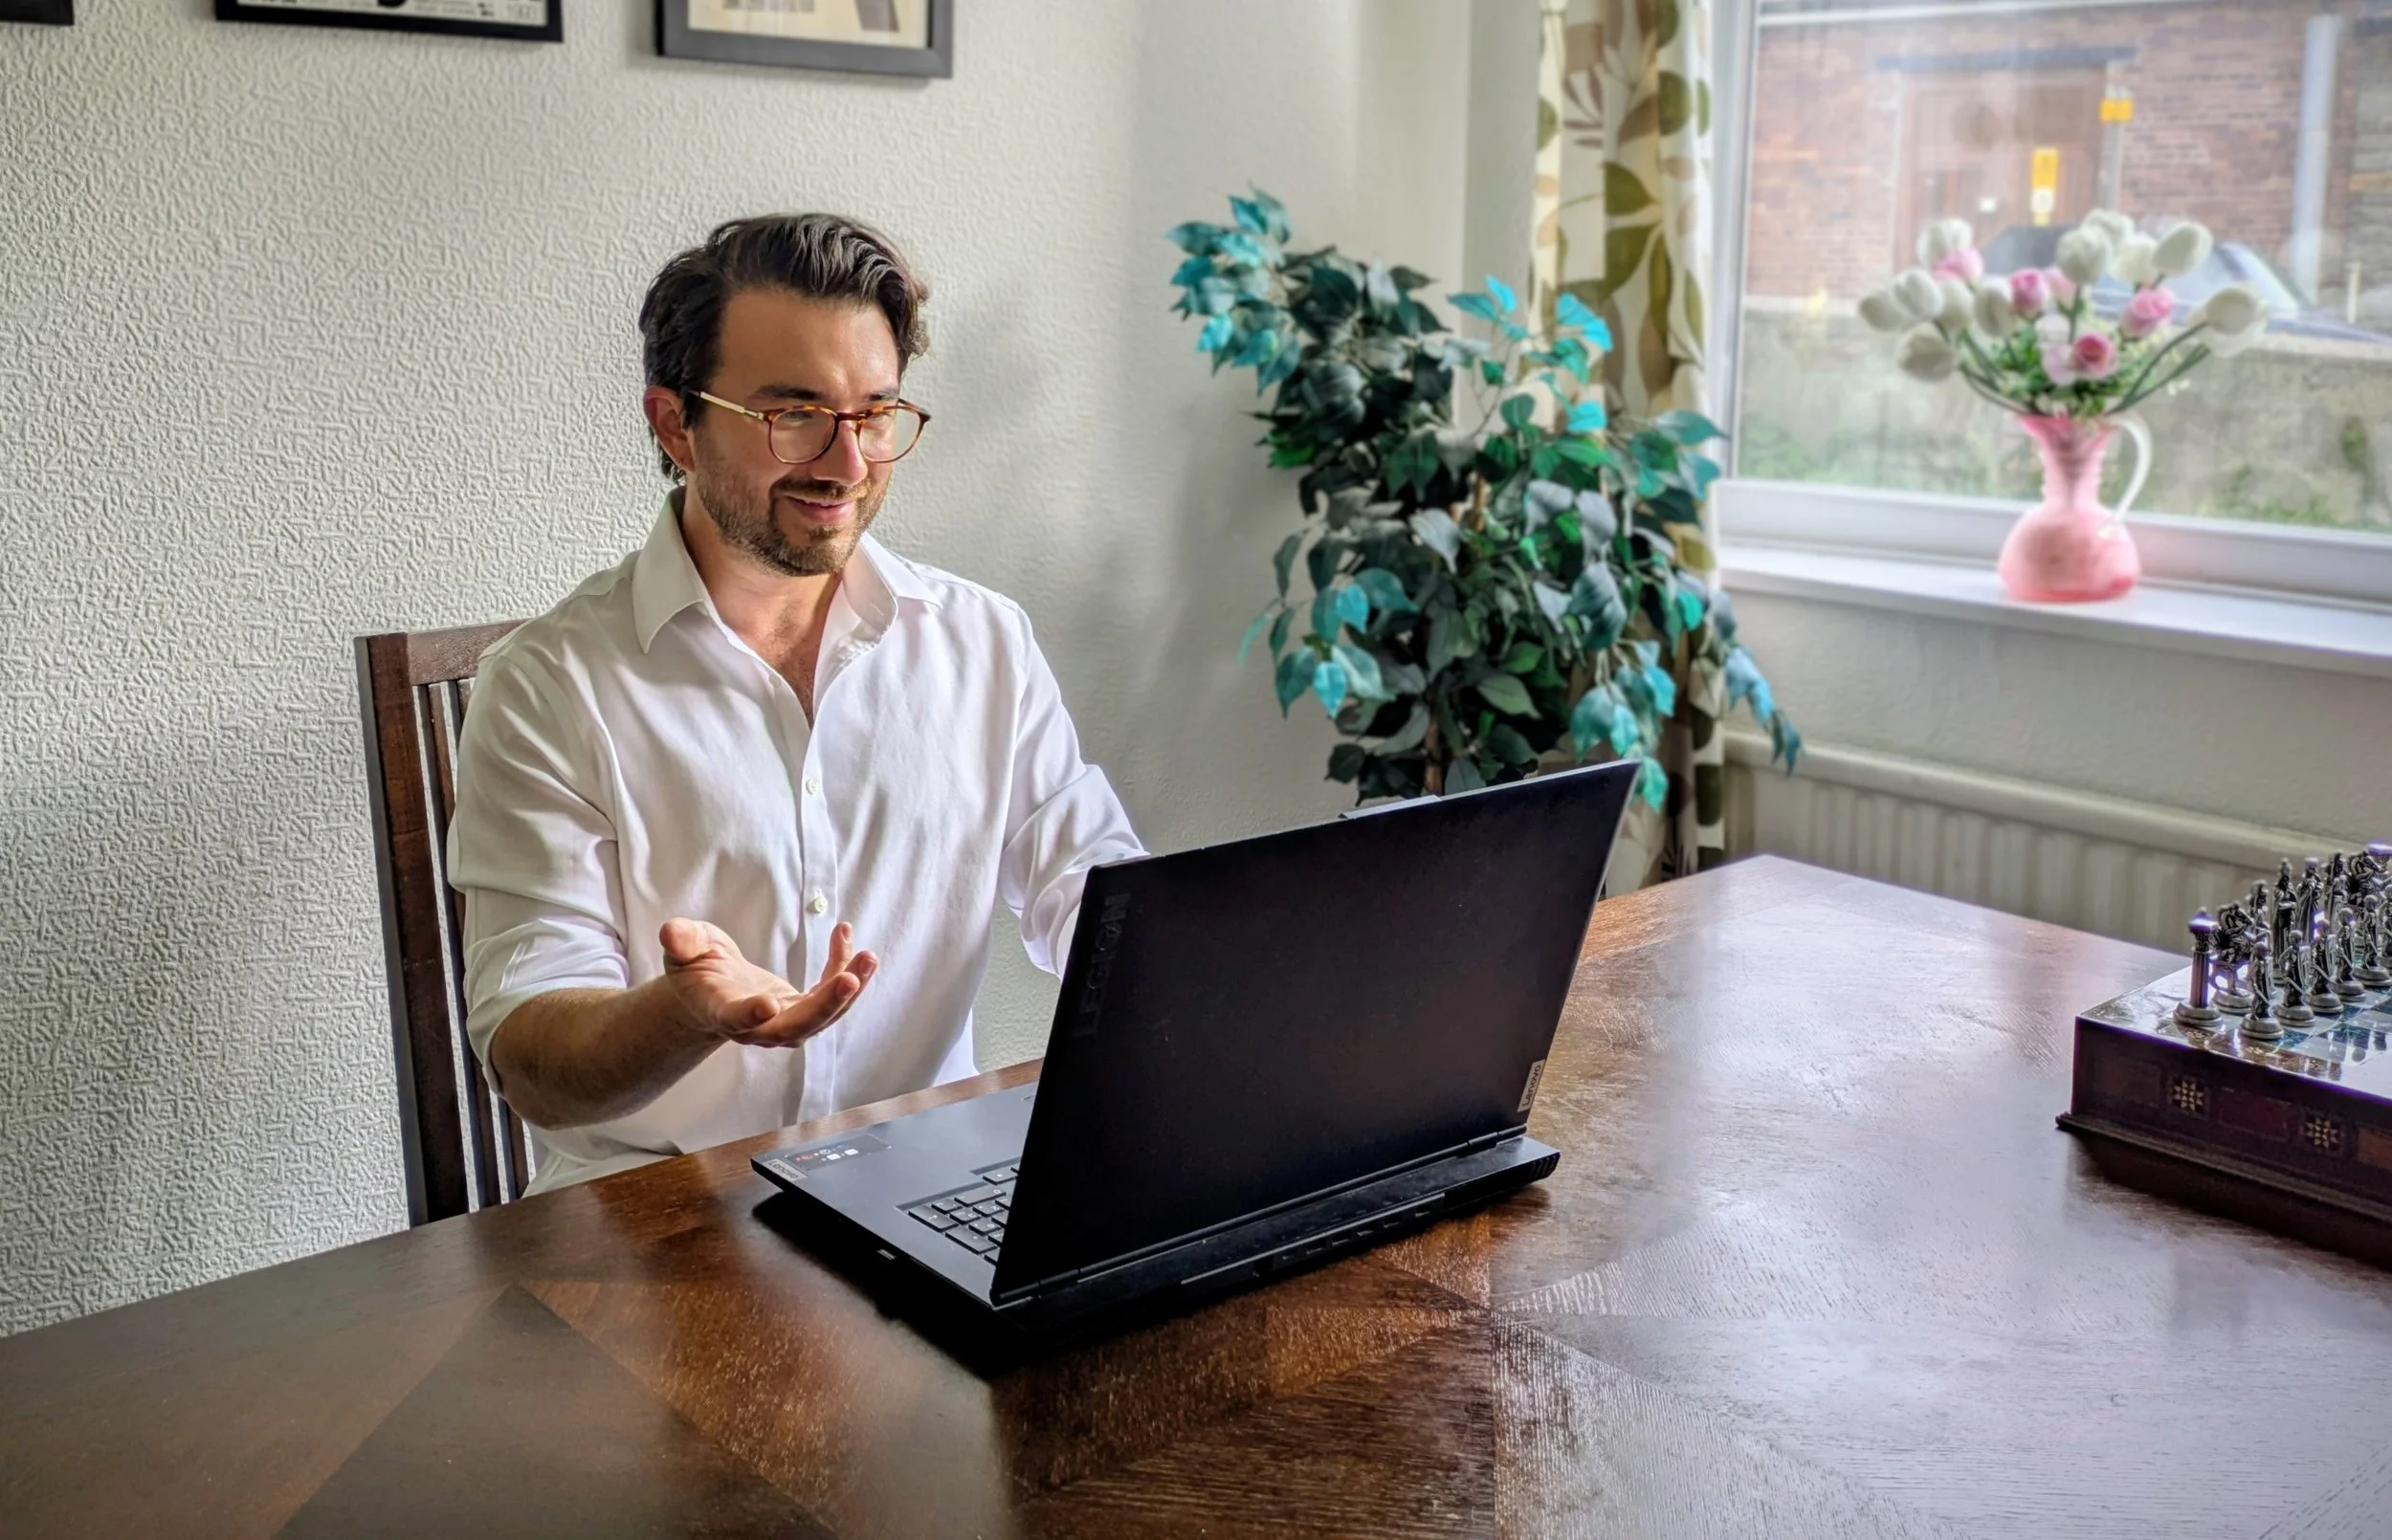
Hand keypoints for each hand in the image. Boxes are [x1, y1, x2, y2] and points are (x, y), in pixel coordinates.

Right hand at [658, 918, 877, 1046]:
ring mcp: (784, 1022)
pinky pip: (831, 995)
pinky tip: (845, 935)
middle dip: (826, 1006)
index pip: (736, 1019)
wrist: (710, 993)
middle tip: (851, 979)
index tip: (768, 1003)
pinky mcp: (803, 1010)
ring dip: (850, 989)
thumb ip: (681, 941)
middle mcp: (758, 1027)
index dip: (751, 1015)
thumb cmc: (695, 969)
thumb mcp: (682, 949)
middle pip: (796, 1027)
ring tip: (869, 956)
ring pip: (824, 1016)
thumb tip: (671, 932)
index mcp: (721, 1011)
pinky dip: (844, 967)